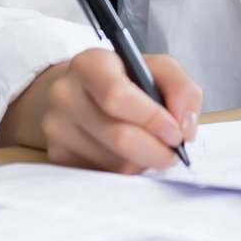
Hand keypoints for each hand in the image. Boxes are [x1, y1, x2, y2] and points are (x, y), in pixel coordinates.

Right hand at [7, 49, 202, 173]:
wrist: (78, 93)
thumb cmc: (123, 80)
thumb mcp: (156, 69)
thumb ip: (181, 90)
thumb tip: (184, 127)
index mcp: (89, 64)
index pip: (117, 96)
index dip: (152, 119)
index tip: (176, 132)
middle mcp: (65, 94)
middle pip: (118, 137)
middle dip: (156, 150)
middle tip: (173, 151)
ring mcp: (56, 128)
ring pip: (114, 163)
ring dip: (141, 162)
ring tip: (146, 146)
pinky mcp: (57, 156)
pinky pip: (102, 176)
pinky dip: (124, 171)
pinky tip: (126, 154)